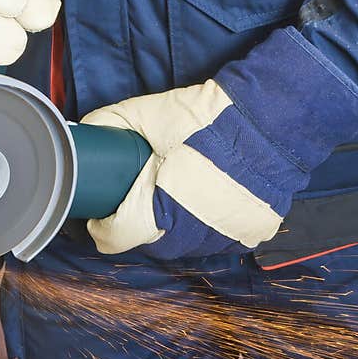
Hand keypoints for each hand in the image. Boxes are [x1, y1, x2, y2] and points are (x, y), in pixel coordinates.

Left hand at [81, 27, 357, 259]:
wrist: (271, 116)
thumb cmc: (207, 116)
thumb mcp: (149, 112)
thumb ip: (112, 122)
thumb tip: (86, 131)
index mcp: (159, 209)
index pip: (114, 238)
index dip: (104, 225)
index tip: (104, 212)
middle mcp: (192, 233)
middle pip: (149, 244)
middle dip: (139, 225)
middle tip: (141, 196)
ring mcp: (225, 237)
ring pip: (185, 246)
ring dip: (174, 229)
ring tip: (175, 196)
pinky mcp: (252, 233)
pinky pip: (218, 240)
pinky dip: (208, 227)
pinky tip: (207, 202)